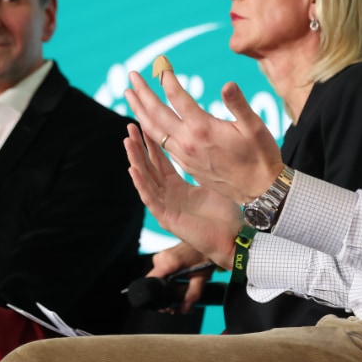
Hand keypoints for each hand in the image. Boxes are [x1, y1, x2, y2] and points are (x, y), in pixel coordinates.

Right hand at [125, 123, 242, 270]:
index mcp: (177, 187)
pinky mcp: (166, 218)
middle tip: (130, 126)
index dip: (152, 143)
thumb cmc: (227, 214)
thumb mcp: (211, 183)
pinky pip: (150, 199)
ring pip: (145, 180)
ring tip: (127, 141)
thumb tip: (205, 145)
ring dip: (135, 160)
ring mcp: (165, 207)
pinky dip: (141, 184)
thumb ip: (202, 167)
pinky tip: (133, 169)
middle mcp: (168, 195)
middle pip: (148, 167)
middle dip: (139, 146)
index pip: (160, 161)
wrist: (234, 238)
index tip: (145, 123)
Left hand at [126, 71, 284, 204]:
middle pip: (156, 113)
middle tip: (131, 75)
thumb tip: (227, 84)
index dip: (168, 79)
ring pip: (153, 130)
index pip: (178, 98)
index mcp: (203, 129)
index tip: (161, 64)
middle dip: (142, 93)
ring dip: (139, 111)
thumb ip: (238, 104)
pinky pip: (160, 144)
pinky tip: (147, 122)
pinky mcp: (185, 165)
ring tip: (129, 95)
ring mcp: (184, 155)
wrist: (260, 190)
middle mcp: (188, 142)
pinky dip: (149, 128)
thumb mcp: (255, 127)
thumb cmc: (261, 155)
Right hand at [146, 242, 212, 312]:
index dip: (157, 296)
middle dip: (165, 297)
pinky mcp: (164, 257)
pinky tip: (178, 286)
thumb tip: (184, 309)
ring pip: (159, 280)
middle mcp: (161, 258)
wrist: (207, 239)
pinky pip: (161, 273)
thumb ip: (192, 295)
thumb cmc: (204, 256)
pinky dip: (168, 282)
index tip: (165, 305)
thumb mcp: (201, 278)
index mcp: (167, 261)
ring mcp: (161, 256)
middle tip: (177, 306)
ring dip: (167, 290)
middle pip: (155, 283)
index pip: (151, 282)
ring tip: (181, 298)